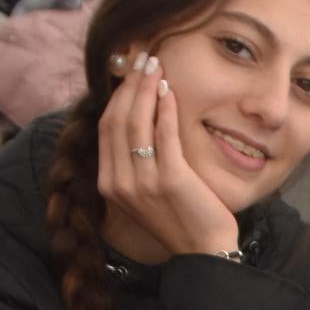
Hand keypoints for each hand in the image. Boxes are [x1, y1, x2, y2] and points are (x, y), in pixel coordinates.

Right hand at [96, 51, 242, 260]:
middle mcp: (120, 183)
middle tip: (144, 58)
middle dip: (129, 85)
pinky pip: (163, 136)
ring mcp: (143, 183)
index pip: (106, 128)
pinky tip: (170, 91)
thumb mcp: (146, 189)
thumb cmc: (180, 216)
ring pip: (136, 124)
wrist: (203, 250)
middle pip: (116, 120)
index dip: (117, 95)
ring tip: (157, 67)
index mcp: (109, 184)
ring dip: (145, 90)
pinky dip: (164, 110)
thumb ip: (136, 159)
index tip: (129, 71)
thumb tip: (139, 114)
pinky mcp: (170, 180)